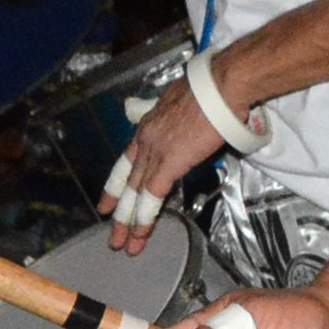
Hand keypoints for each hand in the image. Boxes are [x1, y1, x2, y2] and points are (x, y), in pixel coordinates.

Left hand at [96, 81, 223, 256]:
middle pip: (127, 181)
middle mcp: (146, 138)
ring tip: (121, 244)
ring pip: (135, 193)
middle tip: (111, 232)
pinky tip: (140, 233)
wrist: (222, 84)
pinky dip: (145, 217)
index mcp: (149, 124)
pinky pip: (152, 197)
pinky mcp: (170, 162)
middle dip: (118, 209)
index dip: (116, 184)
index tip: (106, 201)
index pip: (127, 160)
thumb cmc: (212, 88)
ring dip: (128, 221)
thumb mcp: (184, 102)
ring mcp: (155, 151)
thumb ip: (181, 120)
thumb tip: (191, 127)